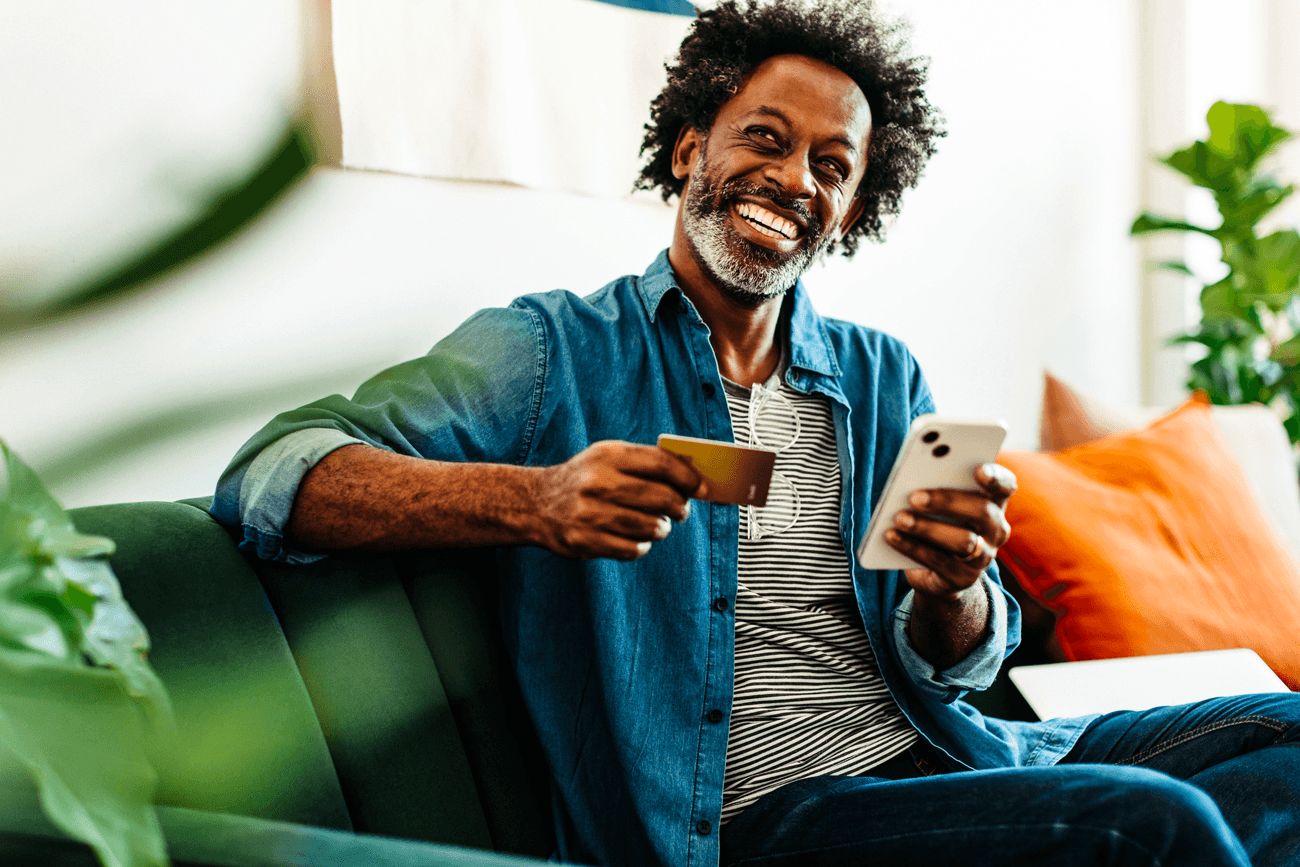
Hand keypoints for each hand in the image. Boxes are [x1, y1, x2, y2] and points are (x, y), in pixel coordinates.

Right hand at [533, 441, 707, 560]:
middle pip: (659, 497)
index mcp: (607, 456)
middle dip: (680, 507)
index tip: (700, 488)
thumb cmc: (584, 479)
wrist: (535, 504)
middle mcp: (596, 482)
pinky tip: (638, 538)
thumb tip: (692, 475)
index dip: (687, 477)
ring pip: (648, 526)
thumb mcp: (607, 458)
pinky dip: (642, 545)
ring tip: (660, 525)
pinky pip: (631, 548)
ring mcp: (588, 514)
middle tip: (682, 511)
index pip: (660, 463)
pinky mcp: (583, 541)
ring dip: (662, 528)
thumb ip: (645, 462)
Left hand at [884, 462, 1015, 597]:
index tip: (979, 469)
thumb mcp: (937, 503)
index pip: (1005, 487)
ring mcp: (984, 557)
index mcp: (993, 502)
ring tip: (899, 518)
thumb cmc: (936, 521)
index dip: (996, 478)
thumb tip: (911, 477)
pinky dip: (912, 547)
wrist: (935, 571)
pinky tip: (891, 535)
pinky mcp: (964, 578)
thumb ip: (933, 485)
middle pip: (982, 512)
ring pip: (964, 542)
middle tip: (914, 496)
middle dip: (947, 501)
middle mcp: (996, 529)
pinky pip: (940, 562)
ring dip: (927, 528)